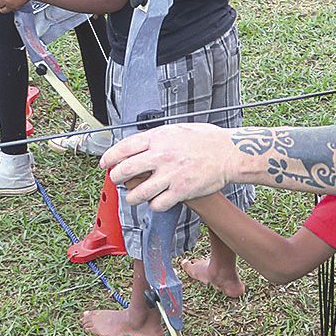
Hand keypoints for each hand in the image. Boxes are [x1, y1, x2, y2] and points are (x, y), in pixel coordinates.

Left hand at [102, 124, 235, 211]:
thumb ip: (157, 138)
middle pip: (124, 171)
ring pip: (137, 193)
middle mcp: (161, 156)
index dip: (109, 158)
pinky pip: (157, 204)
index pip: (123, 148)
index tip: (105, 164)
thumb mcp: (177, 129)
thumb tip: (138, 145)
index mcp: (158, 138)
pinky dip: (154, 205)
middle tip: (117, 181)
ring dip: (132, 197)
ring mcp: (170, 175)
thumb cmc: (207, 140)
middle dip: (115, 178)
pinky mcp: (180, 191)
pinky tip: (157, 201)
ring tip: (134, 196)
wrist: (229, 153)